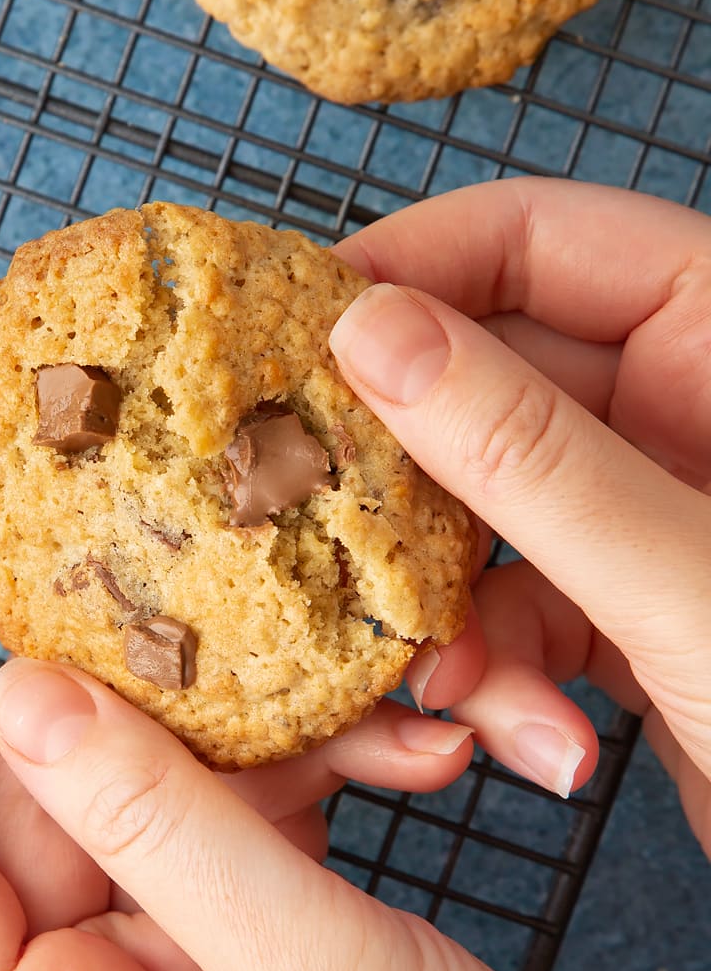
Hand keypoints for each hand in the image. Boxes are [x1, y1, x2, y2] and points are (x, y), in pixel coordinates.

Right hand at [334, 179, 710, 852]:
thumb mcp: (686, 573)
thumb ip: (528, 455)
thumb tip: (372, 334)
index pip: (539, 236)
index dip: (412, 270)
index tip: (298, 334)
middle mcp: (684, 400)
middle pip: (487, 379)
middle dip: (408, 472)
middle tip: (310, 516)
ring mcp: (651, 505)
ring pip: (487, 505)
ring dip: (450, 601)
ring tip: (440, 675)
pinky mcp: (630, 605)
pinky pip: (522, 603)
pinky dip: (503, 669)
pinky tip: (520, 734)